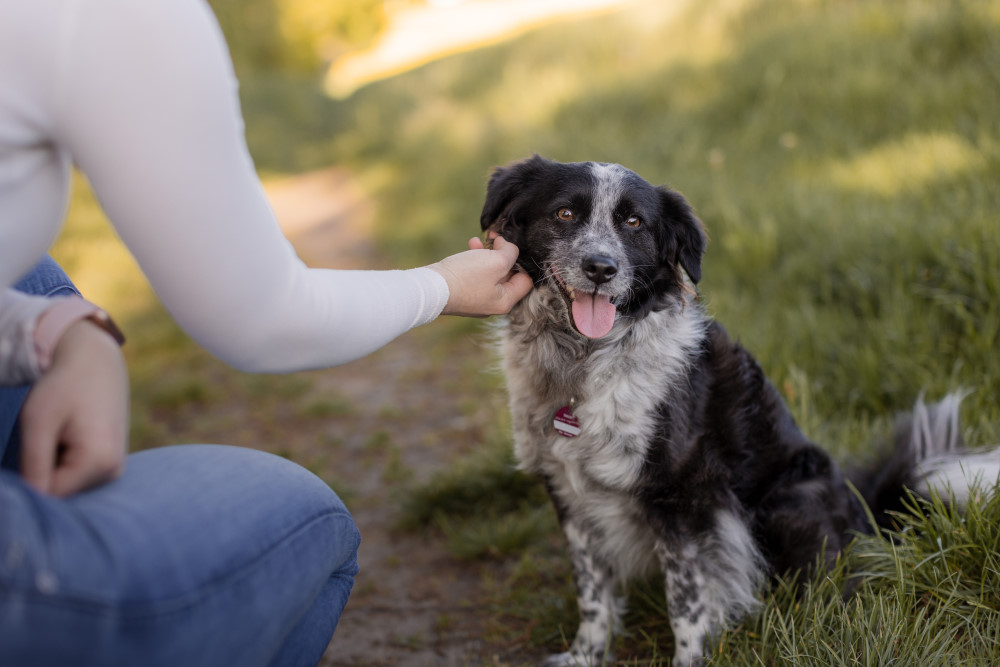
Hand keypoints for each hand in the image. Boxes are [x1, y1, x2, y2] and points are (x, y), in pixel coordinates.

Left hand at [19, 319, 129, 496]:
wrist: (97, 362)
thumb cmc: (65, 387)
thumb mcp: (39, 423)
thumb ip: (34, 466)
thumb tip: (30, 504)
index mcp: (100, 462)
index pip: (49, 495)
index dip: (28, 478)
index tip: (31, 446)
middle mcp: (114, 472)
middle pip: (61, 493)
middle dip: (42, 472)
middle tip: (46, 436)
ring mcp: (115, 469)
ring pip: (67, 486)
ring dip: (52, 467)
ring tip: (59, 435)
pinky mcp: (111, 464)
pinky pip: (77, 477)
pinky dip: (64, 463)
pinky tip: (68, 438)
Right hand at [429, 235, 533, 316]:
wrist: (431, 288)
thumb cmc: (466, 276)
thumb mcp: (496, 261)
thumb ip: (511, 253)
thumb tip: (510, 248)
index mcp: (505, 301)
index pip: (526, 281)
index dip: (522, 261)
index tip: (511, 248)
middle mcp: (493, 304)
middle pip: (508, 276)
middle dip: (503, 255)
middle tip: (496, 239)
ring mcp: (477, 300)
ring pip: (490, 273)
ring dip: (488, 254)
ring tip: (482, 239)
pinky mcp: (463, 293)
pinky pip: (475, 275)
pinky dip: (475, 260)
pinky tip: (471, 245)